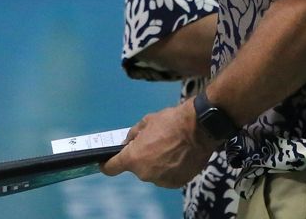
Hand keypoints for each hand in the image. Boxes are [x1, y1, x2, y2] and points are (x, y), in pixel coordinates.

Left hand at [101, 102, 215, 187]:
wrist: (199, 129)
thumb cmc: (170, 122)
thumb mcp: (146, 122)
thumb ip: (133, 136)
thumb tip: (128, 143)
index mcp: (133, 158)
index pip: (111, 168)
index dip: (107, 164)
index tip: (106, 161)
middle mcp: (145, 173)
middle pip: (136, 168)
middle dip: (140, 157)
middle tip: (153, 144)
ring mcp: (161, 180)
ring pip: (152, 173)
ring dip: (155, 164)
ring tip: (168, 149)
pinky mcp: (176, 183)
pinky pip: (166, 177)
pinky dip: (169, 169)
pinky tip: (177, 156)